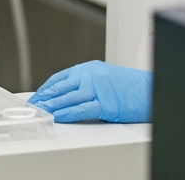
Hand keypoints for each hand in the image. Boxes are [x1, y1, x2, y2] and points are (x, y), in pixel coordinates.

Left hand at [27, 60, 152, 122]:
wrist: (151, 90)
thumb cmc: (130, 86)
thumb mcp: (104, 77)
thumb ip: (87, 84)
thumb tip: (68, 96)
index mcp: (89, 68)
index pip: (60, 78)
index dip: (46, 88)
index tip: (37, 96)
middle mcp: (90, 75)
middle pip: (61, 87)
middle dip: (45, 98)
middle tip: (33, 106)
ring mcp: (97, 88)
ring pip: (67, 98)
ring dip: (52, 106)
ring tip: (41, 112)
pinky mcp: (104, 103)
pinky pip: (81, 109)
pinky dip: (67, 113)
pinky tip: (58, 116)